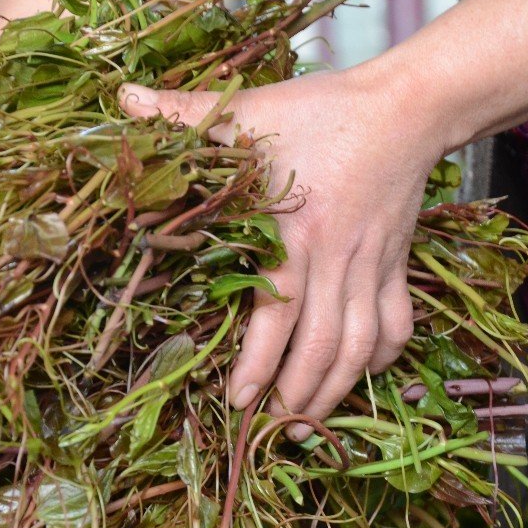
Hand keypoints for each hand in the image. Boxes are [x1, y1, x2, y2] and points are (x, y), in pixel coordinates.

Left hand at [119, 68, 444, 438]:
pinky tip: (365, 373)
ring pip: (360, 347)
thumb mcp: (250, 110)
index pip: (275, 316)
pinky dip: (382, 356)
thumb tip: (120, 98)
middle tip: (269, 429)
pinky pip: (397, 323)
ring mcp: (372, 266)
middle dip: (294, 395)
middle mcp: (335, 260)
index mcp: (294, 233)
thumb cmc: (321, 110)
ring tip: (310, 423)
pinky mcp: (396, 263)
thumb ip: (184, 112)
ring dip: (336, 390)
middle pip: (320, 347)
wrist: (407, 106)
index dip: (256, 365)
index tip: (236, 401)